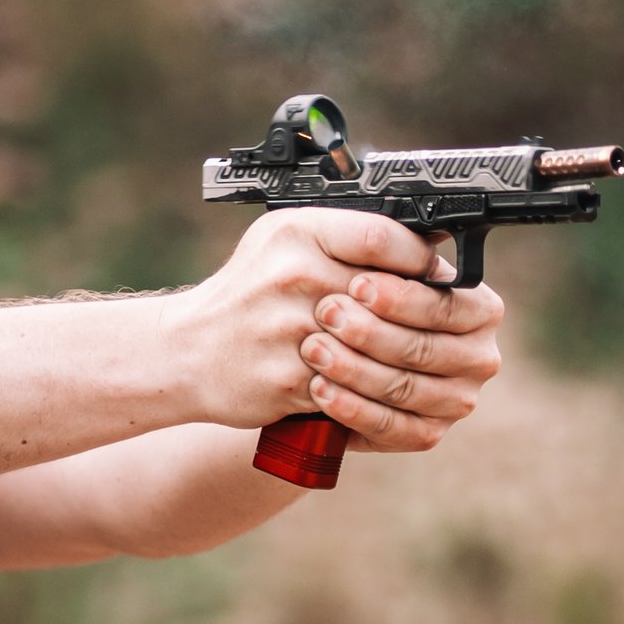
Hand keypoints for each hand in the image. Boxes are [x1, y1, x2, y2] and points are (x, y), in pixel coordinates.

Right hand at [182, 210, 503, 449]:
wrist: (185, 351)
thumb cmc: (245, 294)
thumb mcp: (284, 241)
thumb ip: (346, 235)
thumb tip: (426, 238)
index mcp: (296, 232)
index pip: (382, 238)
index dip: (420, 258)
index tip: (435, 273)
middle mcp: (292, 276)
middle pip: (387, 296)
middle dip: (419, 314)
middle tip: (439, 323)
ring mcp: (289, 330)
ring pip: (376, 348)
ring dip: (400, 357)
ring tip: (413, 357)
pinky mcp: (288, 380)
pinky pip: (351, 388)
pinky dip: (370, 391)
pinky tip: (379, 387)